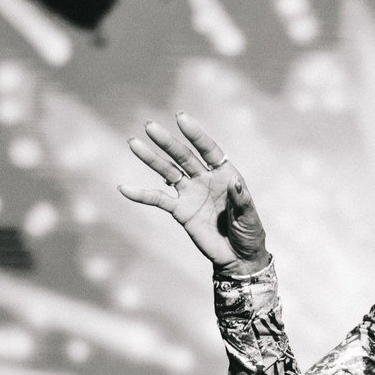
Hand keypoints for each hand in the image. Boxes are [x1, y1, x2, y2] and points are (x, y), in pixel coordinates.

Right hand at [118, 113, 268, 272]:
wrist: (238, 256)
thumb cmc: (249, 232)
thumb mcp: (249, 217)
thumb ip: (241, 200)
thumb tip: (234, 183)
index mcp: (224, 174)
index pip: (208, 149)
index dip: (195, 134)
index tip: (180, 118)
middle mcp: (204, 179)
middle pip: (183, 156)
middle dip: (167, 142)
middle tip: (149, 125)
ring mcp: (190, 193)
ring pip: (167, 172)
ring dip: (150, 159)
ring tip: (133, 143)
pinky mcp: (179, 210)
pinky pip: (158, 200)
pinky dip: (141, 195)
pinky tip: (124, 189)